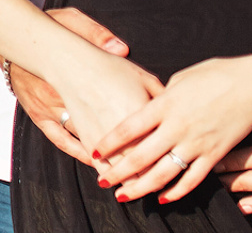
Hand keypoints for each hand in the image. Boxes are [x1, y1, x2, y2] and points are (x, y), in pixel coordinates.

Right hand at [4, 9, 131, 164]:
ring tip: (127, 170)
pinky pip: (61, 140)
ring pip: (83, 137)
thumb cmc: (47, 29)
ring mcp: (50, 108)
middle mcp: (64, 94)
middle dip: (124, 145)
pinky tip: (95, 162)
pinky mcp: (39, 116)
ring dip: (105, 155)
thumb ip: (96, 33)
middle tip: (146, 161)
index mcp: (77, 71)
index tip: (153, 133)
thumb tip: (120, 48)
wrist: (13, 38)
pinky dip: (79, 153)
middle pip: (101, 124)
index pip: (112, 101)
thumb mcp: (71, 20)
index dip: (133, 122)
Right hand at [48, 46, 165, 177]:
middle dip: (158, 176)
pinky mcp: (88, 142)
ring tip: (142, 187)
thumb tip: (177, 108)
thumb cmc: (109, 67)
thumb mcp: (143, 76)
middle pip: (148, 166)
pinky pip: (102, 168)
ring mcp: (106, 140)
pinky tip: (114, 181)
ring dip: (135, 182)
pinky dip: (110, 176)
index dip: (174, 159)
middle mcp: (128, 133)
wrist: (72, 65)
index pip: (166, 147)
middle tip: (164, 180)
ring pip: (125, 172)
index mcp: (147, 117)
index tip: (178, 163)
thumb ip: (162, 96)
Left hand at [96, 54, 251, 206]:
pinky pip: (192, 179)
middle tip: (102, 182)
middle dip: (118, 171)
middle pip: (140, 155)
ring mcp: (196, 143)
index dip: (110, 142)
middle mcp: (177, 126)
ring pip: (163, 173)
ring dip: (141, 187)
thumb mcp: (181, 78)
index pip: (129, 128)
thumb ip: (162, 97)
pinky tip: (164, 198)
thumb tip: (150, 106)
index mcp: (165, 104)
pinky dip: (177, 191)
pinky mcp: (215, 154)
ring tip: (125, 196)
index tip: (94, 152)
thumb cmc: (217, 75)